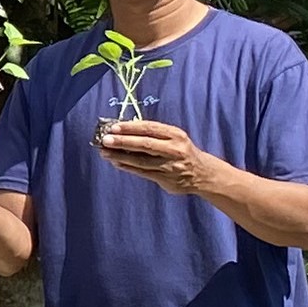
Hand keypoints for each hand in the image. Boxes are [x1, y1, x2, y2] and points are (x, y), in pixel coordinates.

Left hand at [96, 117, 213, 193]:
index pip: (150, 128)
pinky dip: (128, 167)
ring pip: (141, 161)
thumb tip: (124, 129)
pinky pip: (143, 172)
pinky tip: (116, 163)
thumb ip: (154, 133)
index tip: (114, 127)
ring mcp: (170, 166)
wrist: (202, 173)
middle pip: (145, 144)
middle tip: (105, 140)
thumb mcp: (174, 138)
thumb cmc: (181, 151)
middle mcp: (174, 149)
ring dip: (120, 156)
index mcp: (176, 135)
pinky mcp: (166, 179)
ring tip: (105, 152)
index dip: (130, 127)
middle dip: (123, 141)